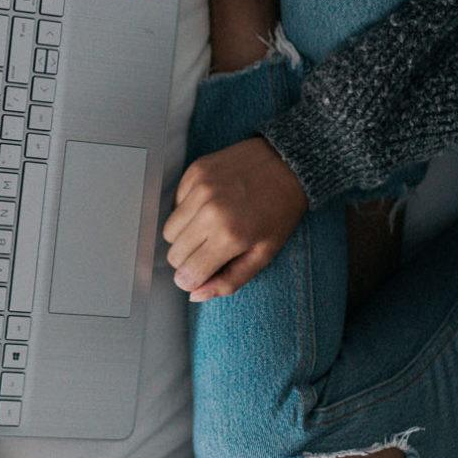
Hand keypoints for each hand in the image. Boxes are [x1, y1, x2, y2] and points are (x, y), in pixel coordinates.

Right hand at [163, 135, 306, 300]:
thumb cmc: (280, 211)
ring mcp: (200, 189)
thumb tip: (195, 294)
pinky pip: (174, 204)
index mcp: (230, 237)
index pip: (186, 274)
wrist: (288, 163)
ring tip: (209, 228)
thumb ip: (229, 280)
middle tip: (210, 250)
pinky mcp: (195, 172)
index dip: (193, 280)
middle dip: (189, 259)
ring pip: (169, 231)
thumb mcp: (264, 254)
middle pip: (174, 254)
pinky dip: (186, 211)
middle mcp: (210, 212)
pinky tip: (209, 206)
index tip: (203, 273)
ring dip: (184, 236)